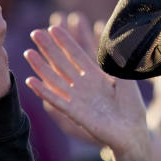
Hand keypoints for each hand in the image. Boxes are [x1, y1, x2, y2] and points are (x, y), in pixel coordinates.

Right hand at [25, 22, 147, 155]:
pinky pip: (55, 100)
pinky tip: (31, 81)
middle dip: (48, 48)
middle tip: (35, 33)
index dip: (65, 41)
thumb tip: (115, 40)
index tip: (53, 28)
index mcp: (96, 76)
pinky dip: (43, 91)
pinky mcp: (74, 113)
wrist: (132, 132)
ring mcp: (77, 98)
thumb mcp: (125, 79)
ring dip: (40, 66)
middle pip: (61, 63)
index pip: (77, 54)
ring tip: (28, 53)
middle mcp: (82, 86)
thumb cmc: (131, 108)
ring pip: (54, 79)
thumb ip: (117, 61)